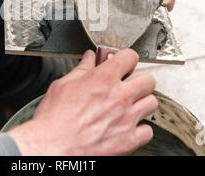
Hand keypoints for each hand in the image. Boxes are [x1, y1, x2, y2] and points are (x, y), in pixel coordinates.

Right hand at [7, 49, 157, 155]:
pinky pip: (148, 131)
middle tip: (129, 85)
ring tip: (131, 105)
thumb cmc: (54, 119)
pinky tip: (129, 127)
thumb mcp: (63, 85)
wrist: (52, 146)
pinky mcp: (128, 140)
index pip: (130, 57)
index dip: (126, 59)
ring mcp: (126, 119)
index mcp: (104, 78)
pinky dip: (140, 129)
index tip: (123, 63)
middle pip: (148, 80)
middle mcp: (120, 97)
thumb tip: (88, 59)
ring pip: (152, 103)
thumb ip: (81, 70)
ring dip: (142, 102)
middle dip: (139, 80)